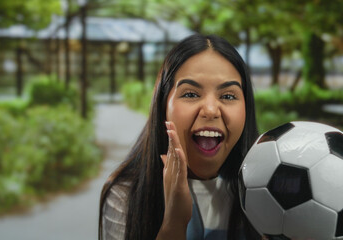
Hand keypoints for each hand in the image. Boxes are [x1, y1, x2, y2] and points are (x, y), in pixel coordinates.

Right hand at [157, 121, 191, 239]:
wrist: (173, 218)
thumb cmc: (175, 201)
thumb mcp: (172, 181)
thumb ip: (168, 167)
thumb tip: (163, 155)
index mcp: (169, 171)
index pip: (169, 151)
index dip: (170, 138)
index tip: (169, 125)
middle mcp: (169, 172)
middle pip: (170, 150)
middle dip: (170, 136)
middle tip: (168, 122)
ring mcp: (172, 178)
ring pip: (173, 157)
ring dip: (172, 143)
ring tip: (171, 130)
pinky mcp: (178, 185)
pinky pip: (179, 170)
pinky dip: (178, 159)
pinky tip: (177, 149)